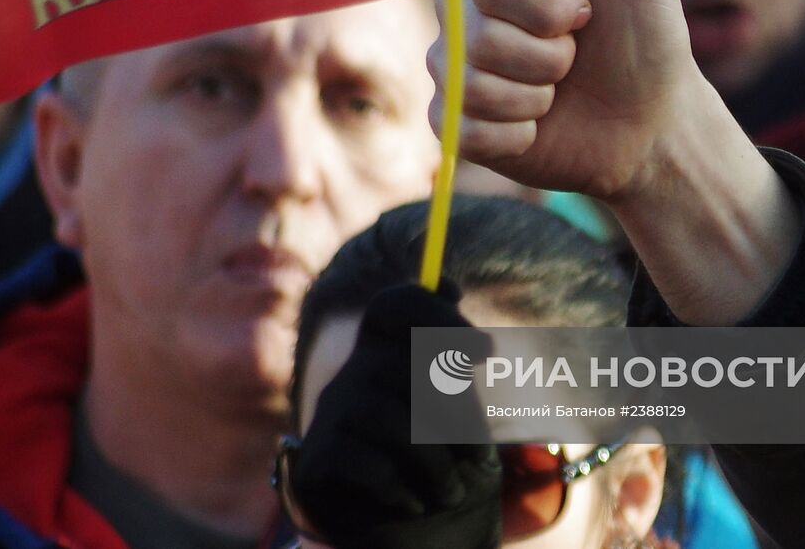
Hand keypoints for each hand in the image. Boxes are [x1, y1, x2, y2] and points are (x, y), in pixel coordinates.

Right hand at [291, 285, 500, 548]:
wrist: (384, 520)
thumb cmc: (430, 452)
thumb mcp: (451, 404)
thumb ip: (452, 355)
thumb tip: (447, 283)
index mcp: (384, 347)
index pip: (392, 305)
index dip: (437, 316)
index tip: (486, 349)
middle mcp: (353, 370)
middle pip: (406, 365)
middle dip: (457, 413)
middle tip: (480, 453)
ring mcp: (331, 411)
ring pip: (396, 423)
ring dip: (439, 465)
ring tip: (453, 491)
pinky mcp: (318, 457)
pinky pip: (372, 466)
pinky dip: (404, 490)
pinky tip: (415, 503)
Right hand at [430, 0, 699, 202]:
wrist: (653, 126)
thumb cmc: (651, 35)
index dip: (543, 10)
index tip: (587, 16)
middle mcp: (468, 11)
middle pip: (472, 37)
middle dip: (544, 60)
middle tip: (576, 62)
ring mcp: (457, 67)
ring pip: (463, 85)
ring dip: (530, 100)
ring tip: (558, 96)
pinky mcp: (455, 123)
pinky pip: (457, 131)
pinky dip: (512, 137)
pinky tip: (538, 129)